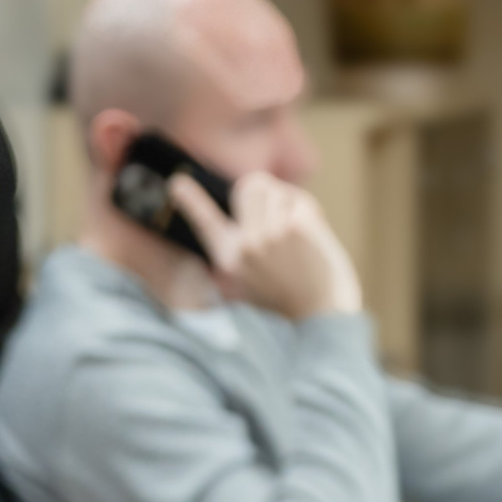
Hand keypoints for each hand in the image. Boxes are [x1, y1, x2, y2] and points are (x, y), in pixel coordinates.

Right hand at [169, 169, 362, 321]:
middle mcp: (244, 245)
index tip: (177, 184)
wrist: (323, 318)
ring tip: (299, 236)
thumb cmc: (294, 297)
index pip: (205, 222)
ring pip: (279, 190)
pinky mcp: (295, 229)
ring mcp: (268, 235)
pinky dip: (312, 215)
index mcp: (229, 258)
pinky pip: (301, 202)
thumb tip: (243, 209)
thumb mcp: (253, 280)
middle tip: (281, 218)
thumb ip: (243, 247)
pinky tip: (313, 241)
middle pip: (251, 183)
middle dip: (269, 192)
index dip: (191, 201)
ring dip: (293, 205)